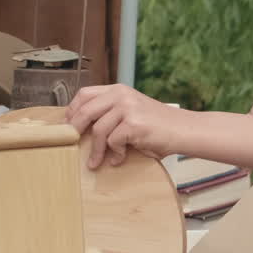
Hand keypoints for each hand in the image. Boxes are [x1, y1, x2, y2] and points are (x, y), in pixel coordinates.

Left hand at [65, 84, 182, 168]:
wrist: (183, 130)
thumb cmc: (158, 126)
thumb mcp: (132, 111)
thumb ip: (110, 114)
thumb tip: (81, 128)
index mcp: (119, 90)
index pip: (85, 94)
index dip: (73, 110)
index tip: (69, 124)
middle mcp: (122, 95)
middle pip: (86, 111)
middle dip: (76, 130)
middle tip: (73, 143)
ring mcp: (128, 108)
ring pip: (99, 130)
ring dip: (97, 150)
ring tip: (96, 162)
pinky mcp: (134, 124)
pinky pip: (113, 141)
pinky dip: (115, 153)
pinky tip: (120, 158)